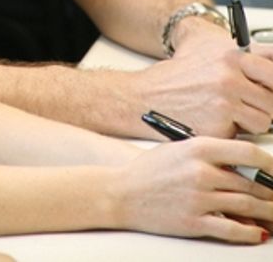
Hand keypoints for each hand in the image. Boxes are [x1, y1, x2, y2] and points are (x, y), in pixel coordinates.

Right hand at [115, 137, 272, 242]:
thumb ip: (210, 153)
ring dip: (267, 211)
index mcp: (198, 148)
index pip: (247, 152)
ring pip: (247, 206)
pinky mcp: (194, 222)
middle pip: (252, 182)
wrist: (122, 192)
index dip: (269, 162)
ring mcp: (199, 198)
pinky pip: (232, 229)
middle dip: (271, 190)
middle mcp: (201, 172)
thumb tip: (244, 166)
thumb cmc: (150, 170)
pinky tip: (258, 231)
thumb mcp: (179, 149)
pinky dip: (250, 232)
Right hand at [136, 26, 272, 136]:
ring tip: (232, 112)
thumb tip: (272, 69)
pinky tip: (217, 121)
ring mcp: (224, 103)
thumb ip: (246, 56)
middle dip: (265, 104)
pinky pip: (244, 136)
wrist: (148, 95)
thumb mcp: (212, 50)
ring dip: (253, 120)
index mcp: (232, 55)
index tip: (271, 85)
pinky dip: (234, 132)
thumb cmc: (180, 73)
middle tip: (251, 102)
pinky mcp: (219, 127)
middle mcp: (230, 77)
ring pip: (264, 120)